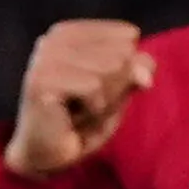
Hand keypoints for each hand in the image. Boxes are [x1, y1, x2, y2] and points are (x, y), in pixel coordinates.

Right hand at [2, 19, 152, 178]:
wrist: (47, 157)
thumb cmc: (81, 121)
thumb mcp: (118, 91)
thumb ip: (136, 70)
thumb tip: (146, 71)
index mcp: (71, 32)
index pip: (128, 36)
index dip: (123, 70)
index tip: (95, 90)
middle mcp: (55, 38)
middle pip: (122, 53)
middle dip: (114, 89)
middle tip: (86, 107)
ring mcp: (46, 58)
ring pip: (111, 69)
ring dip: (104, 103)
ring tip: (79, 114)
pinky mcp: (42, 81)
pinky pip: (95, 89)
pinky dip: (93, 112)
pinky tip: (71, 119)